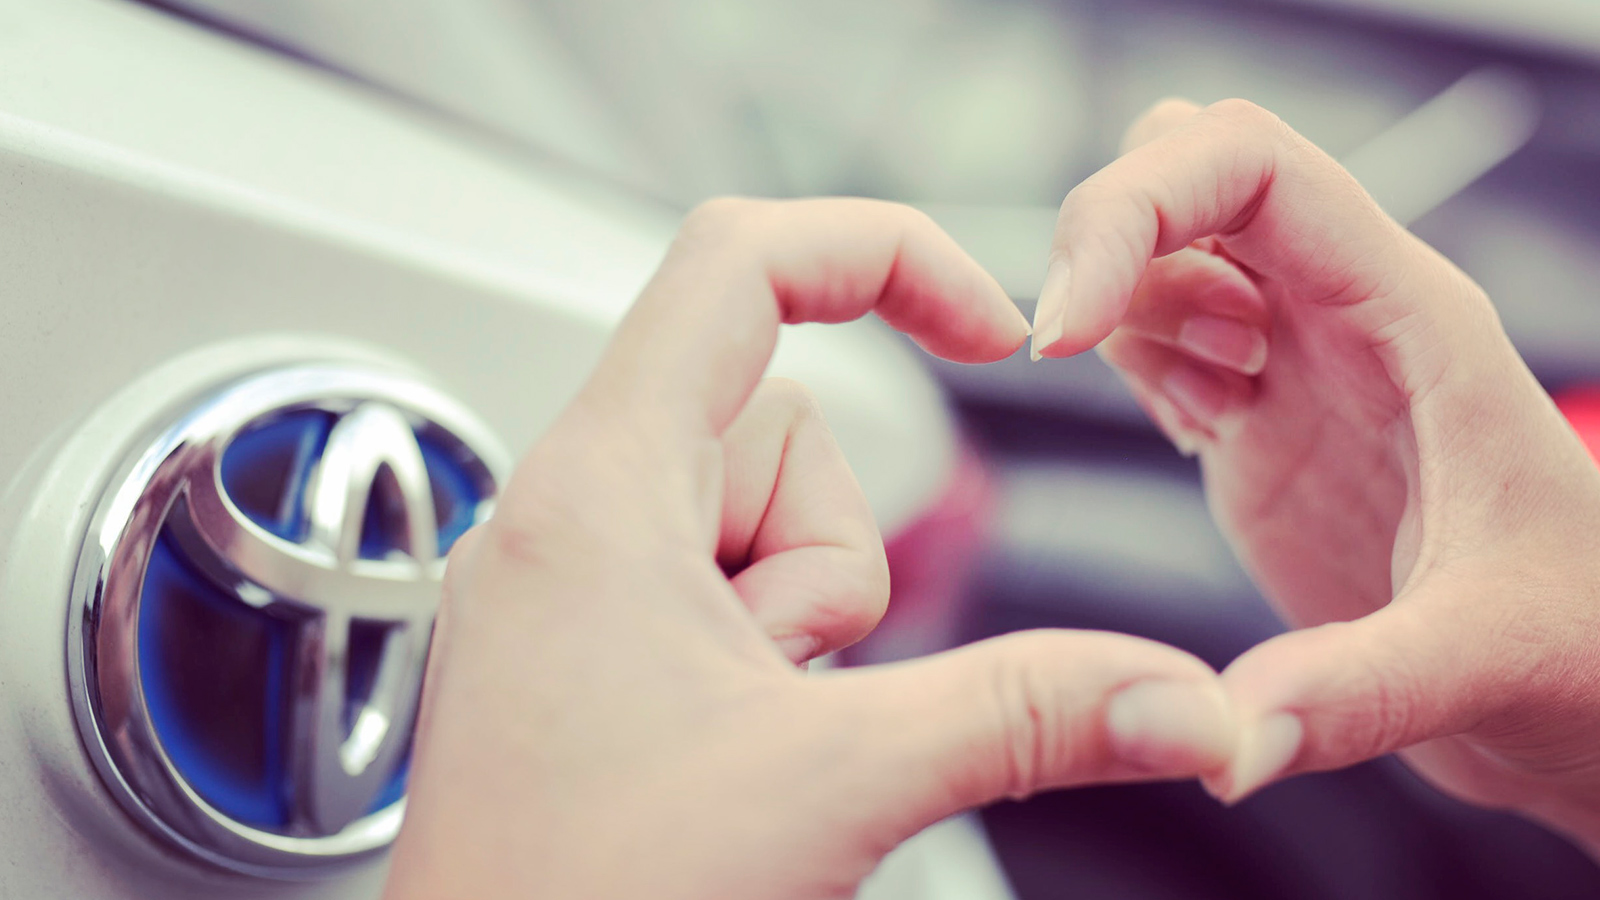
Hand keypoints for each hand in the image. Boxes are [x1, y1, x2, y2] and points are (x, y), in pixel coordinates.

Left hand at [383, 198, 1235, 899]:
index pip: (741, 261)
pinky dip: (769, 651)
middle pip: (781, 414)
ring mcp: (579, 584)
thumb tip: (1182, 699)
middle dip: (837, 547)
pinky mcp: (596, 649)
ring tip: (750, 728)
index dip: (885, 253)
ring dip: (803, 614)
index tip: (986, 326)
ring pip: (764, 516)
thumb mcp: (835, 788)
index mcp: (601, 487)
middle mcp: (571, 513)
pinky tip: (733, 744)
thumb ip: (1028, 718)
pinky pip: (726, 589)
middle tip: (790, 682)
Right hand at [1034, 98, 1599, 851]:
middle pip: (1190, 171)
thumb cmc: (1583, 647)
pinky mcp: (1258, 420)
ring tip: (1201, 417)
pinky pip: (1160, 332)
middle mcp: (1346, 316)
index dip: (1135, 210)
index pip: (1251, 167)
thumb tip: (1226, 744)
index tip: (1063, 327)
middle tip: (1093, 357)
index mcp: (1410, 317)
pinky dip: (1131, 364)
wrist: (1581, 689)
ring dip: (1126, 313)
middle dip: (1109, 239)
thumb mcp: (1492, 661)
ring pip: (1164, 248)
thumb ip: (1358, 695)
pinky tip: (1189, 433)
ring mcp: (1297, 365)